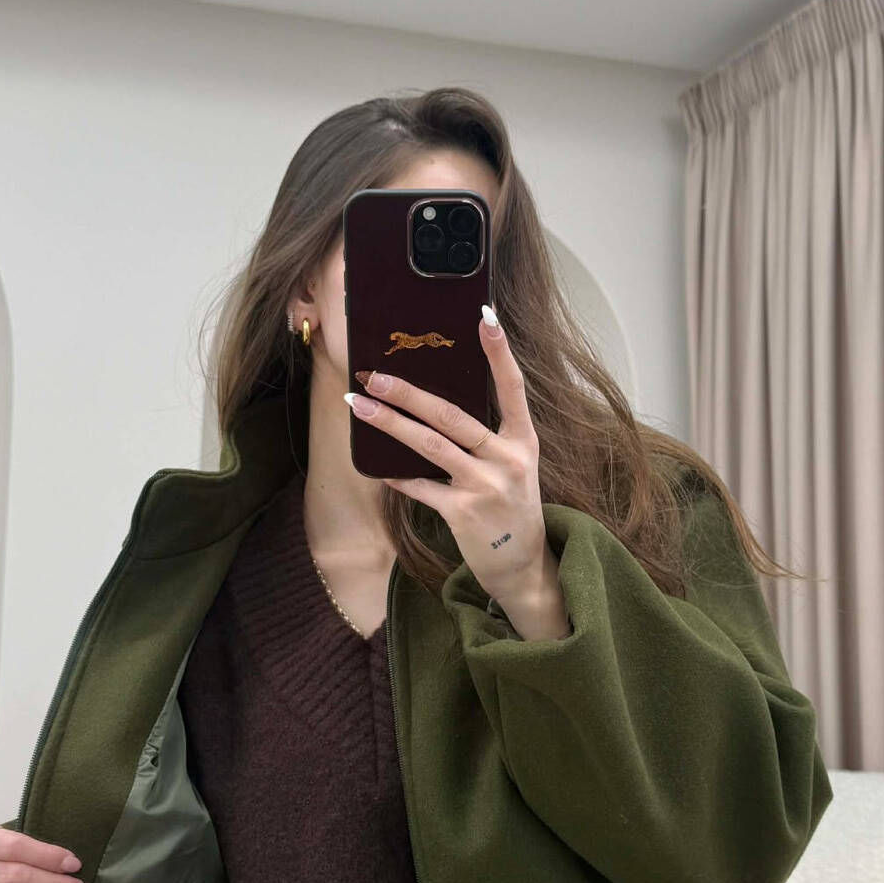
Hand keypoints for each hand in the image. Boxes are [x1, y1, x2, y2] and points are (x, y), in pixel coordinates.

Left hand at [349, 305, 566, 627]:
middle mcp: (507, 459)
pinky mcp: (463, 513)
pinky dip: (397, 476)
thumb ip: (486, 436)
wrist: (521, 564)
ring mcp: (485, 486)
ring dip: (390, 424)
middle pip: (452, 416)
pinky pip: (421, 487)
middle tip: (375, 374)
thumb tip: (435, 403)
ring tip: (359, 406)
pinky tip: (377, 465)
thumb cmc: (511, 507)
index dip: (500, 353)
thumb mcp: (513, 465)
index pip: (513, 388)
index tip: (485, 317)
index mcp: (523, 441)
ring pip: (429, 445)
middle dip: (409, 393)